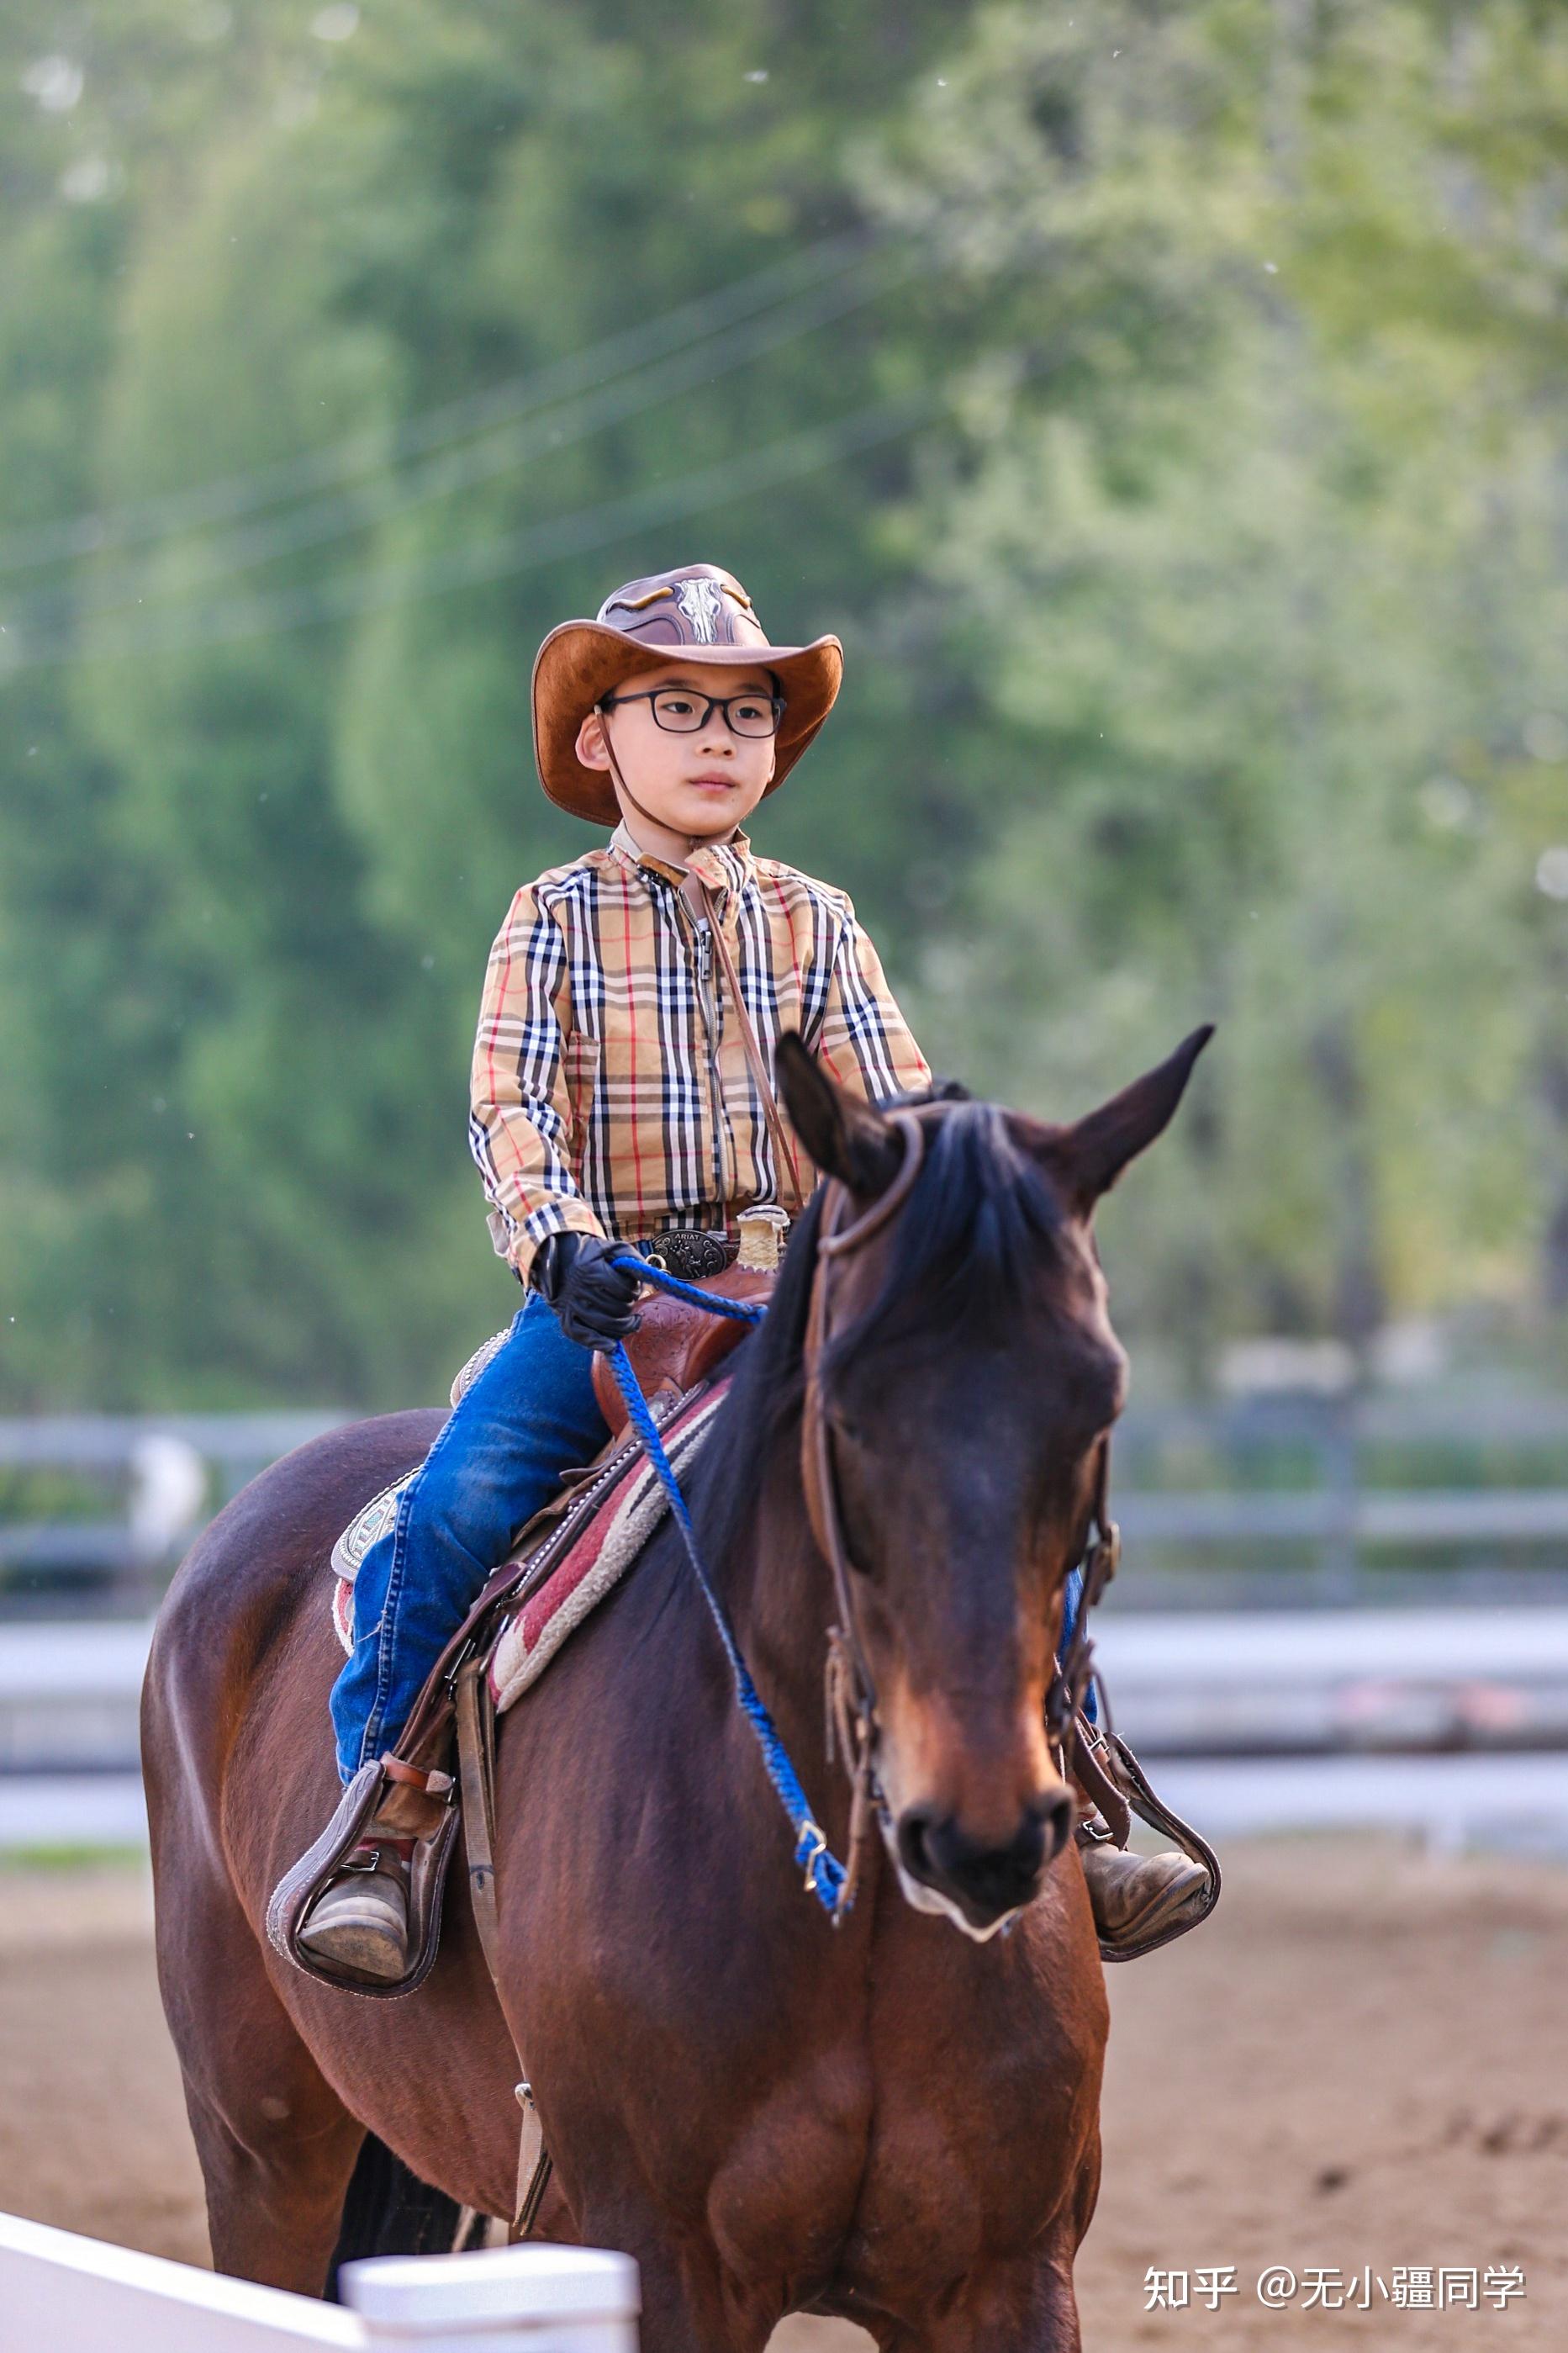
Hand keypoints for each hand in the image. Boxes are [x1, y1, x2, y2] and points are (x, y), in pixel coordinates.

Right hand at [531, 1232, 642, 1350]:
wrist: (561, 1263)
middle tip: (629, 1302)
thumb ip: (629, 1257)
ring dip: (624, 1326)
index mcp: (590, 1271)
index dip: (633, 1291)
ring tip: (632, 1321)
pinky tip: (612, 1345)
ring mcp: (571, 1306)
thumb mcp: (610, 1248)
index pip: (622, 1289)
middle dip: (629, 1307)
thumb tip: (643, 1273)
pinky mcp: (566, 1319)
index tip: (633, 1289)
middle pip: (616, 1309)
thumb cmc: (592, 1256)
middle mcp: (579, 1290)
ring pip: (604, 1325)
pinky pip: (582, 1336)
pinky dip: (598, 1343)